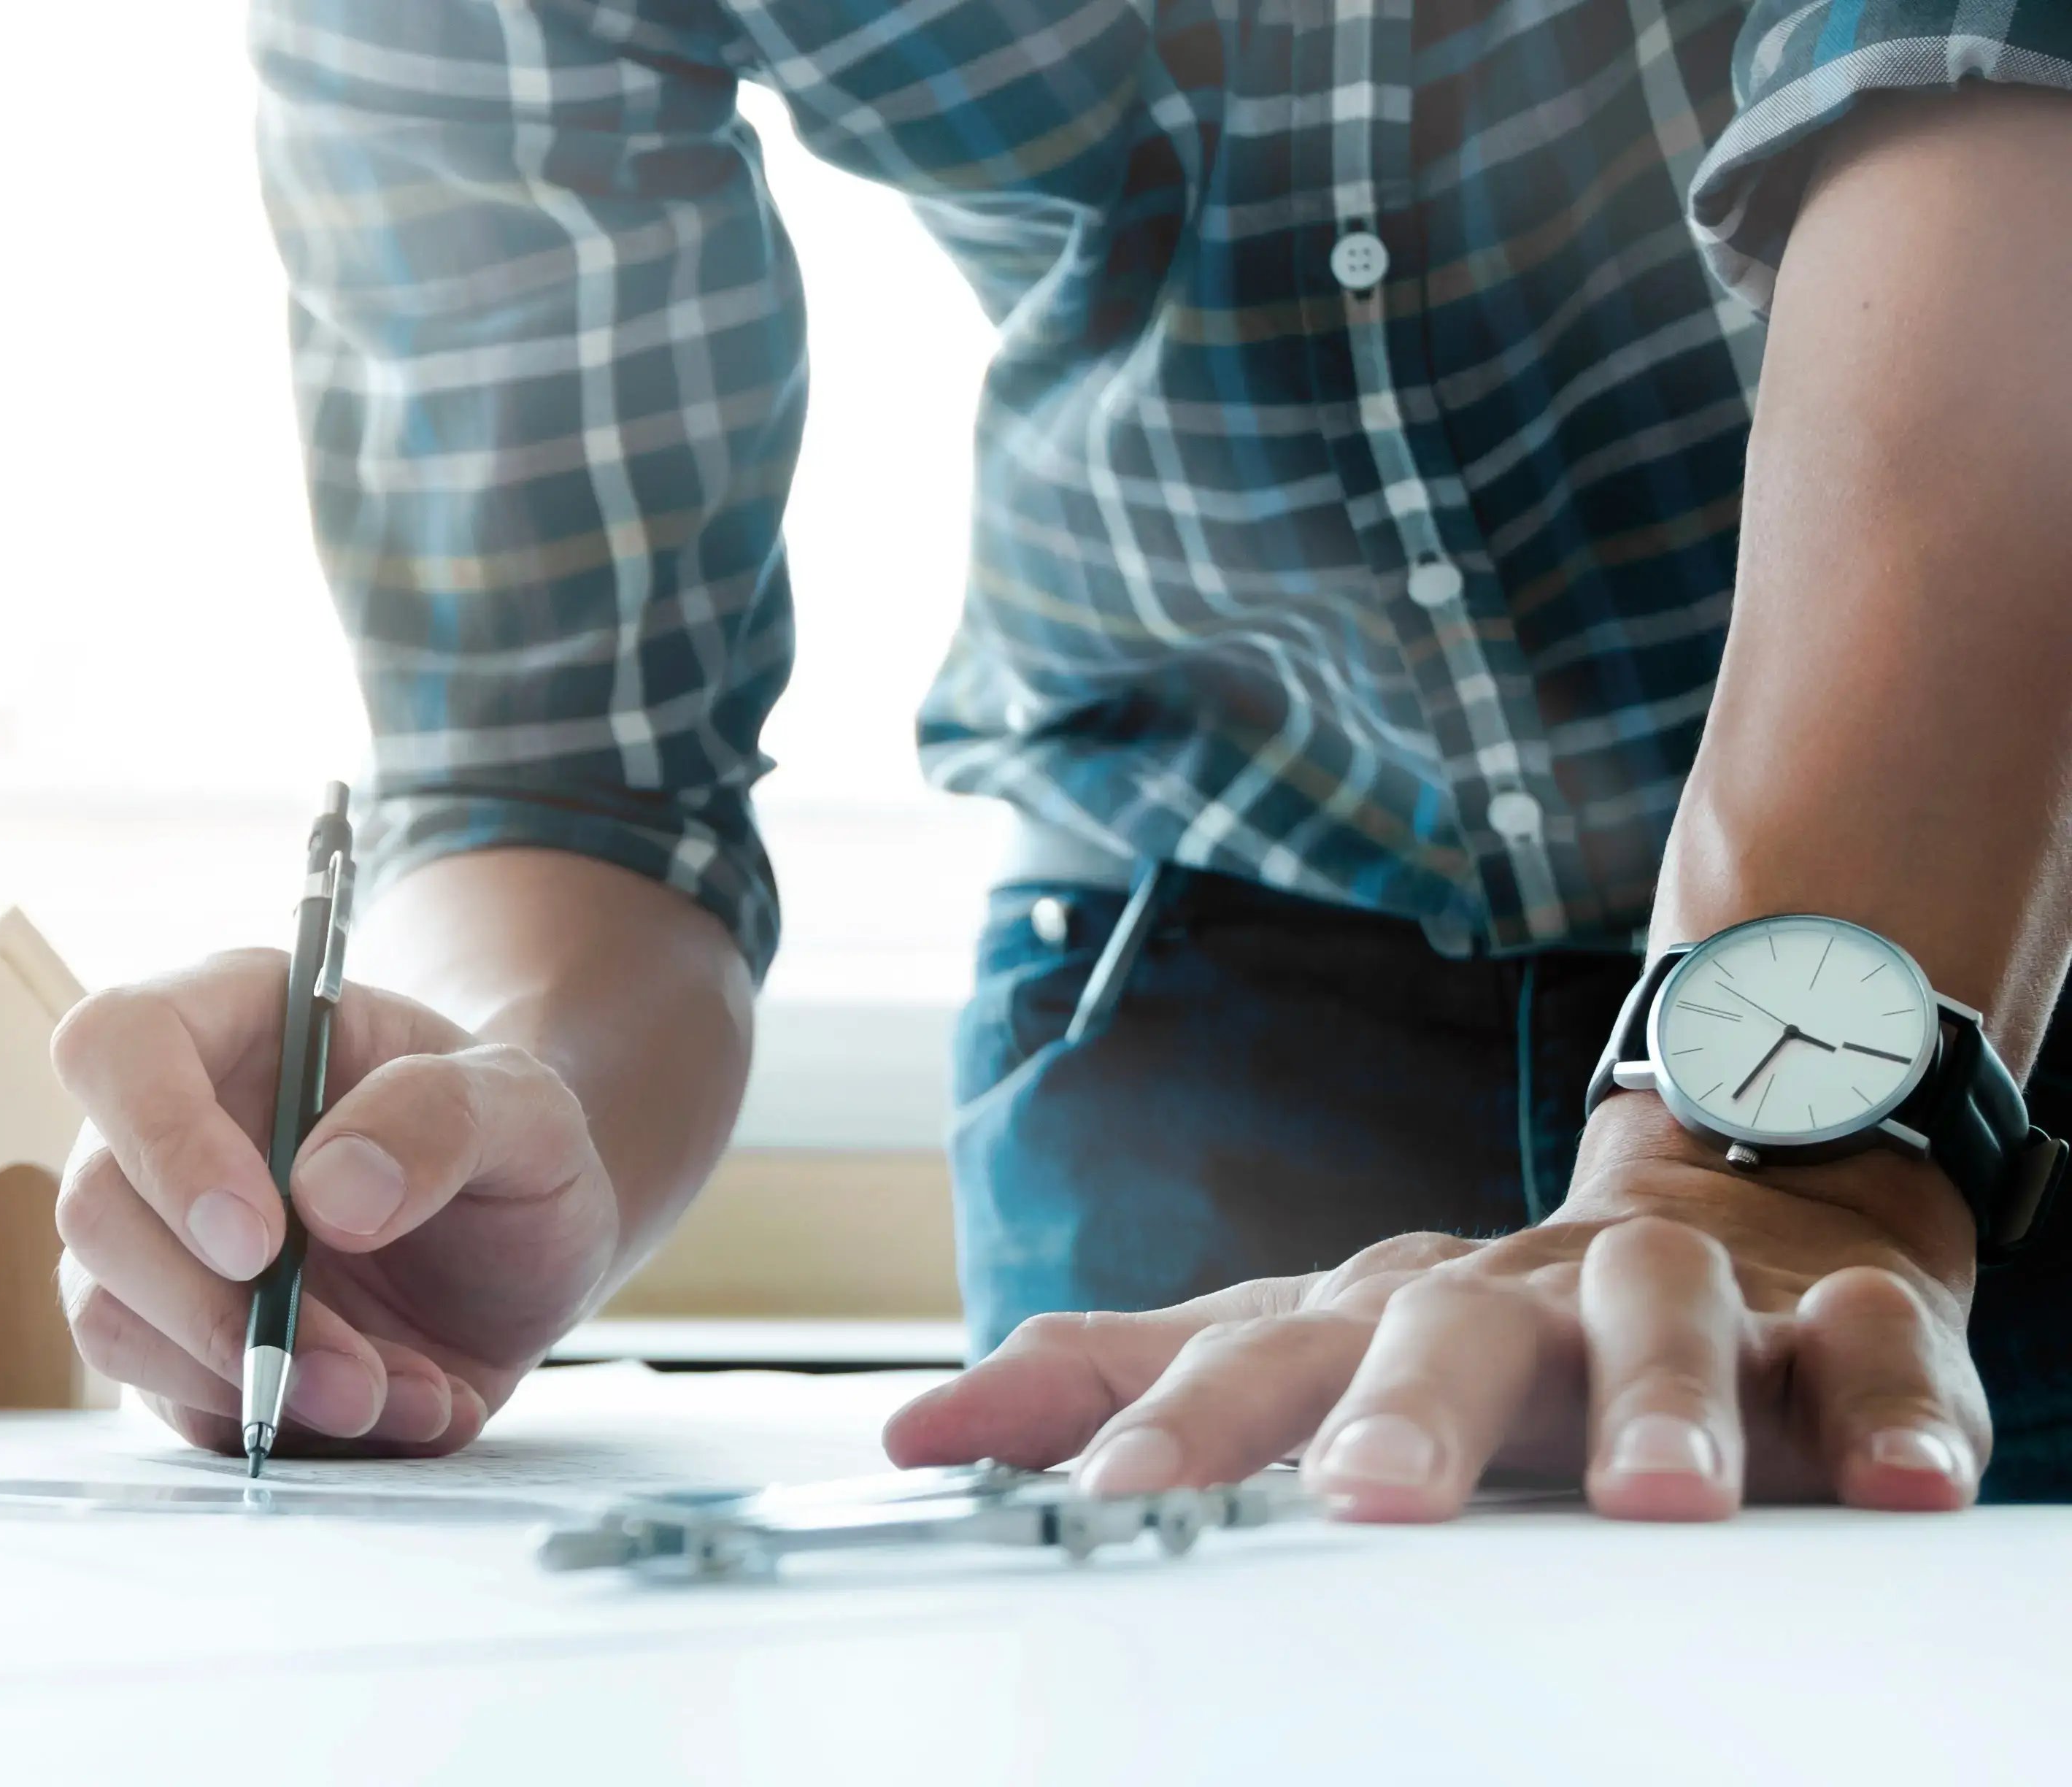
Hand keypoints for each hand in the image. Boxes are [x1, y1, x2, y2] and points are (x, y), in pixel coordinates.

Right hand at [49, 952, 623, 1457]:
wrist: (522, 1256)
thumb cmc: (509, 1146)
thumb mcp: (526, 1109)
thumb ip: (442, 1119)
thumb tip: (326, 1196)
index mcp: (233, 1022)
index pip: (119, 1044)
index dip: (163, 1141)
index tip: (260, 1240)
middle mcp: (167, 1128)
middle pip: (94, 1206)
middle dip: (219, 1312)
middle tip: (353, 1371)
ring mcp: (158, 1243)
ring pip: (111, 1318)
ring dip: (252, 1382)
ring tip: (402, 1395)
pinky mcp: (177, 1346)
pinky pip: (176, 1403)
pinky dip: (282, 1427)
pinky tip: (397, 1411)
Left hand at [885, 1096, 1987, 1519]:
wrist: (1711, 1213)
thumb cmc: (1469, 1323)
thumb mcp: (1284, 1345)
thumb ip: (1110, 1385)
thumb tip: (913, 1433)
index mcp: (1365, 1309)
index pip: (1250, 1358)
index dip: (1176, 1421)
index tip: (1105, 1495)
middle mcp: (1505, 1292)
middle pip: (1440, 1332)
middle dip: (1404, 1414)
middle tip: (1366, 1501)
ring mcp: (1670, 1295)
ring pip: (1658, 1321)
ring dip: (1661, 1406)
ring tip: (1660, 1501)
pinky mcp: (1837, 1321)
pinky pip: (1876, 1350)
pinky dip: (1894, 1409)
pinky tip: (1894, 1482)